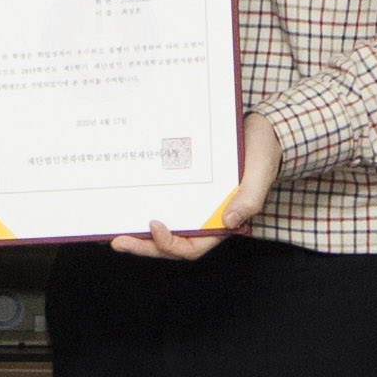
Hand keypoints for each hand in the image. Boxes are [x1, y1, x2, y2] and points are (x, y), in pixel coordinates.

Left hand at [113, 113, 282, 260]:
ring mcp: (192, 204)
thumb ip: (249, 198)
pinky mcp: (183, 187)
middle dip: (144, 246)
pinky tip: (126, 202)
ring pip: (161, 228)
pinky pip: (161, 202)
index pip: (192, 247)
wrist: (260, 128)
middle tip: (118, 241)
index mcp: (221, 223)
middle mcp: (203, 218)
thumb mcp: (260, 172)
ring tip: (113, 229)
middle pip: (169, 243)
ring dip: (138, 233)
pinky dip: (144, 205)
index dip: (170, 244)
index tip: (154, 225)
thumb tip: (230, 220)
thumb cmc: (262, 151)